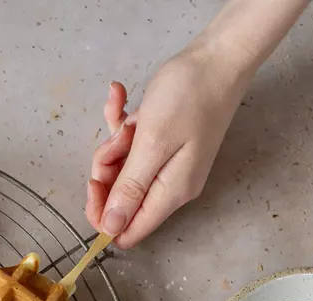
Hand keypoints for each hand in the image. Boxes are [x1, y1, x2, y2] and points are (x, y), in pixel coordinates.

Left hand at [85, 51, 246, 248]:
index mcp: (170, 193)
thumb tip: (111, 229)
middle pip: (120, 198)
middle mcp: (169, 186)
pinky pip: (130, 145)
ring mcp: (167, 165)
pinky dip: (121, 124)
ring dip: (114, 142)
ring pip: (121, 169)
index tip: (95, 181)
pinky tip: (119, 96)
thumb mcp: (152, 144)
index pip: (127, 230)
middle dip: (106, 168)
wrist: (218, 57)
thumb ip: (131, 188)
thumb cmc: (189, 97)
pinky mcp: (163, 144)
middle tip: (117, 138)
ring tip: (127, 114)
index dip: (103, 214)